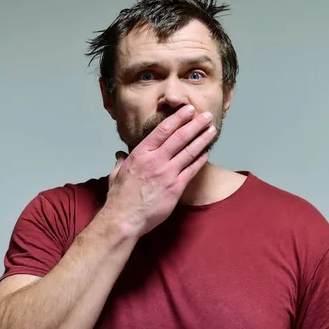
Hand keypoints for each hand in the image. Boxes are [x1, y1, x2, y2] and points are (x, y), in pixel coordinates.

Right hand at [105, 105, 215, 237]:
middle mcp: (156, 160)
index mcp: (141, 154)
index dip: (179, 118)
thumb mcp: (116, 174)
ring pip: (189, 152)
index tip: (189, 110)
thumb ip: (120, 162)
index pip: (163, 130)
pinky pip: (192, 170)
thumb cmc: (119, 198)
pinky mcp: (176, 188)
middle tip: (207, 116)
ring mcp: (167, 174)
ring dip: (203, 139)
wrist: (125, 219)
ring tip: (212, 131)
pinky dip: (200, 160)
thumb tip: (119, 155)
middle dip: (196, 124)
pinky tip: (207, 153)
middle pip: (180, 137)